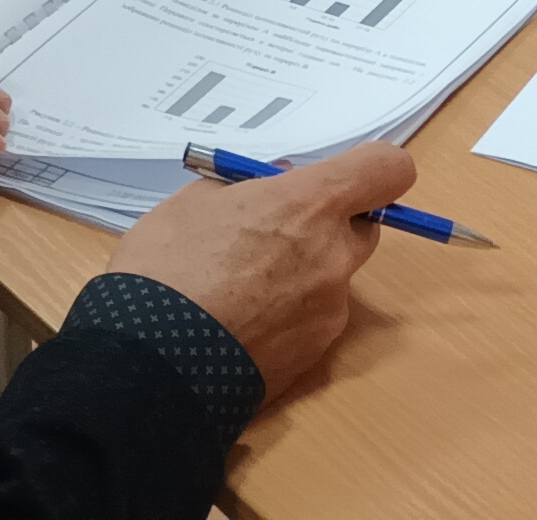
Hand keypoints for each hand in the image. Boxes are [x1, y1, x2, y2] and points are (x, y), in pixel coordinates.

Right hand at [107, 141, 414, 398]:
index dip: (371, 170)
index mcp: (309, 206)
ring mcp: (328, 311)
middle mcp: (333, 256)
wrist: (148, 366)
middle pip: (363, 227)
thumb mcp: (196, 202)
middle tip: (275, 234)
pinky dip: (288, 318)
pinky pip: (313, 322)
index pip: (388, 170)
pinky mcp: (313, 356)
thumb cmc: (165, 270)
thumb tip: (282, 184)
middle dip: (330, 225)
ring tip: (240, 290)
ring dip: (304, 275)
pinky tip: (240, 326)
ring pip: (333, 278)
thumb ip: (250, 187)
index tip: (341, 177)